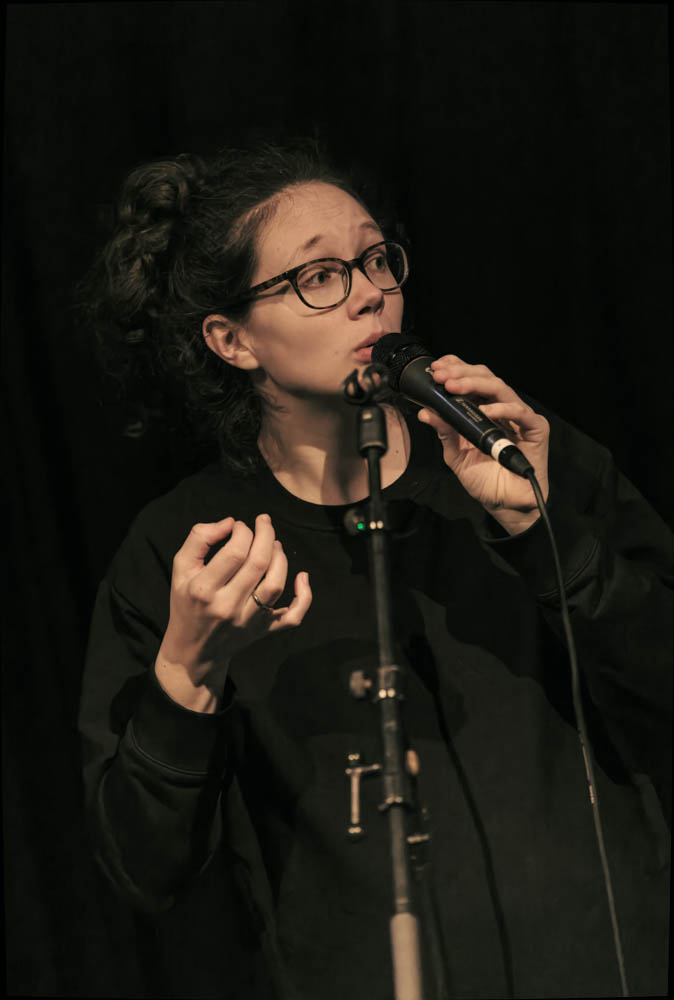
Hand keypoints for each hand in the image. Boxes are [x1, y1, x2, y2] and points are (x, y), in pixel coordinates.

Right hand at [156, 514, 311, 706]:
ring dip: (281, 557)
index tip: (239, 526)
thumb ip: (198, 538)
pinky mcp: (263, 632)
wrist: (193, 650)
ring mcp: (248, 622)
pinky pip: (292, 617)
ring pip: (275, 584)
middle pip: (259, 563)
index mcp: (204, 590)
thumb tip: (229, 522)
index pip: (235, 552)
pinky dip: (304, 597)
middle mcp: (227, 607)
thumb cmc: (187, 602)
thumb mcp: (181, 569)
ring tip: (275, 544)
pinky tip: (303, 577)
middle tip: (264, 522)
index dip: (243, 531)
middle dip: (266, 535)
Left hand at [418, 355, 549, 534]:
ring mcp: (519, 417)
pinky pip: (520, 412)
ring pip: (500, 388)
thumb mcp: (456, 454)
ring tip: (454, 387)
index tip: (435, 368)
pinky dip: (502, 409)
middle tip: (441, 376)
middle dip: (461, 373)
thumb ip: (444, 432)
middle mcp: (501, 408)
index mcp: (483, 410)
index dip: (456, 368)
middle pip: (485, 378)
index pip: (472, 379)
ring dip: (475, 384)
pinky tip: (485, 412)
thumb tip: (425, 412)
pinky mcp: (535, 428)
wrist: (504, 504)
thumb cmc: (484, 479)